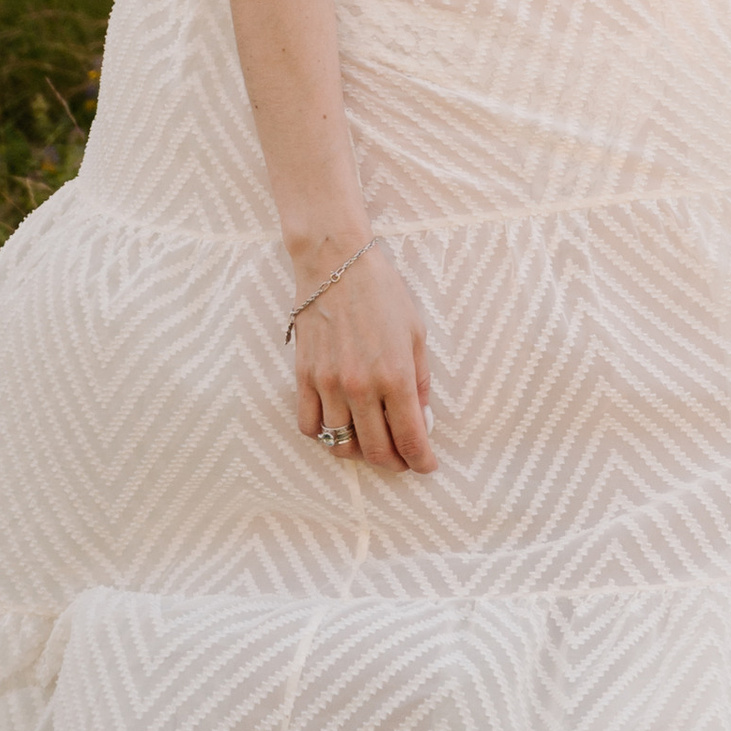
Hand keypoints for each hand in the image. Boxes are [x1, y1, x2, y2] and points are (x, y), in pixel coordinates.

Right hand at [290, 241, 436, 474]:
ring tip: (372, 444)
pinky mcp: (304, 377)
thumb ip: (419, 380)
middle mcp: (360, 386)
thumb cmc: (383, 292)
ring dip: (360, 453)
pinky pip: (310, 425)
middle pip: (375, 450)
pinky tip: (340, 425)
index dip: (420, 460)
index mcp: (394, 375)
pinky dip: (325, 435)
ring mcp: (328, 384)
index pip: (409, 437)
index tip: (426, 467)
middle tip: (403, 461)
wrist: (336, 263)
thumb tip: (422, 417)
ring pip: (340, 444)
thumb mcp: (416, 332)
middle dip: (394, 463)